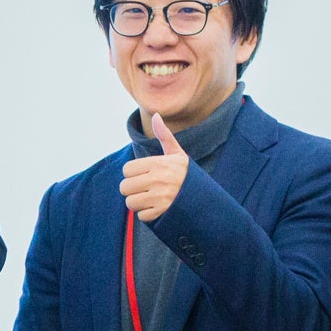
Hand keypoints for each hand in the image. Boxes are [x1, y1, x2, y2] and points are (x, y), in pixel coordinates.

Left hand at [118, 108, 187, 222]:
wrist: (206, 199)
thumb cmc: (186, 175)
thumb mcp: (177, 154)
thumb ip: (164, 136)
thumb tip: (155, 115)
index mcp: (159, 163)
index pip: (127, 169)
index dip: (133, 174)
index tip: (144, 175)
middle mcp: (158, 180)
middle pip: (124, 187)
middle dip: (133, 189)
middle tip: (146, 189)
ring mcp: (160, 197)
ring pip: (130, 202)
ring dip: (138, 203)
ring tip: (151, 198)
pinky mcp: (161, 213)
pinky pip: (141, 216)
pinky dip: (148, 214)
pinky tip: (158, 208)